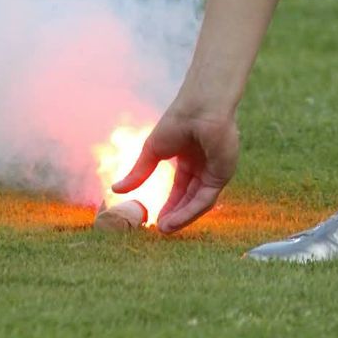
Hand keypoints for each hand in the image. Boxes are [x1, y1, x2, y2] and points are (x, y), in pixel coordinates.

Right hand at [111, 105, 239, 232]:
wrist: (200, 107)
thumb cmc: (178, 121)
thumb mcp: (153, 151)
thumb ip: (139, 173)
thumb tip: (115, 189)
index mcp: (190, 157)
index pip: (181, 187)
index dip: (169, 204)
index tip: (154, 220)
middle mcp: (204, 166)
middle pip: (190, 197)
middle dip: (175, 214)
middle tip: (159, 229)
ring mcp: (214, 170)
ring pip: (197, 202)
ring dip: (181, 217)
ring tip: (164, 229)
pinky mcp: (222, 174)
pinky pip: (206, 199)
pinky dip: (190, 212)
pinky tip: (175, 221)